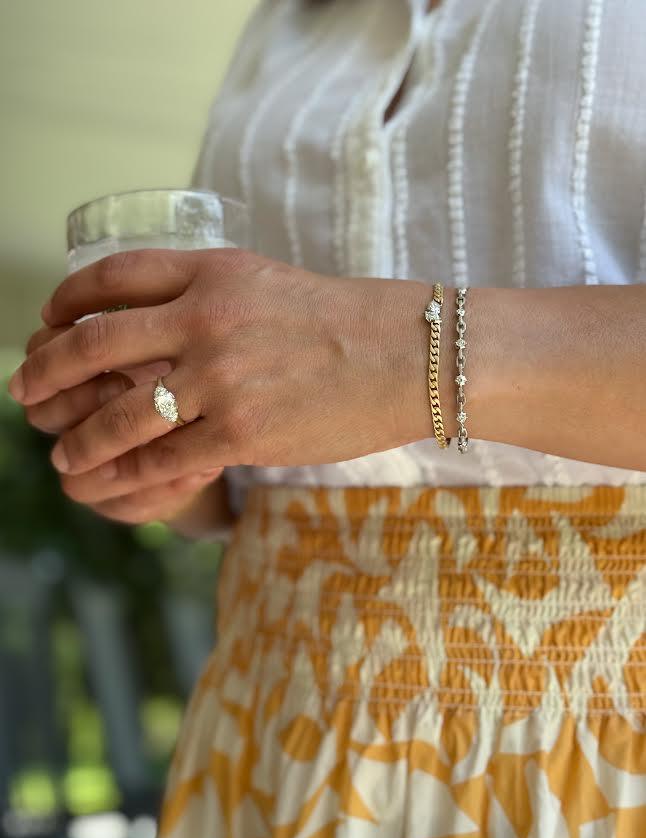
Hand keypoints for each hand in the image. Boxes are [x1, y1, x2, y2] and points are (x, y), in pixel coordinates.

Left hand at [8, 248, 438, 506]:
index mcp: (212, 273)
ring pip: (120, 415)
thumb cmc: (350, 321)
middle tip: (25, 394)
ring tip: (65, 457)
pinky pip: (164, 462)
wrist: (412, 355)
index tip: (47, 324)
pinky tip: (111, 487)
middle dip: (46, 372)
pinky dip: (129, 478)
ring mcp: (222, 378)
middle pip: (95, 344)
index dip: (66, 302)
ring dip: (82, 441)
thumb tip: (164, 326)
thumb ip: (213, 296)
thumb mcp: (271, 284)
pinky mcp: (243, 433)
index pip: (111, 278)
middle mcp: (206, 320)